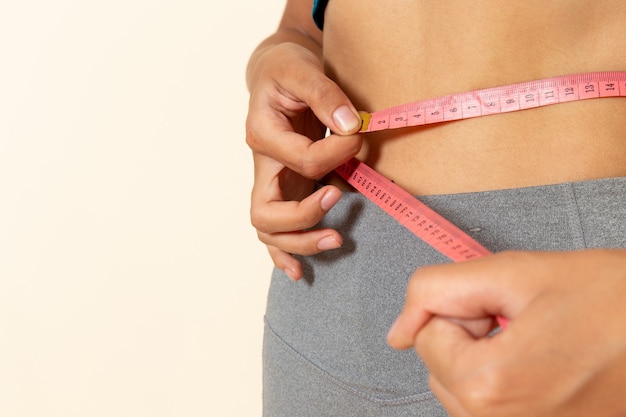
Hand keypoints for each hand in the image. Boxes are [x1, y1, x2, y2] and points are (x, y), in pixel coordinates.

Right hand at [246, 42, 362, 279]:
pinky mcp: (282, 189)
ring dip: (299, 242)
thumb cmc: (287, 70)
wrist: (276, 74)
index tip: (358, 136)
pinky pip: (275, 230)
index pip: (301, 161)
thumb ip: (325, 95)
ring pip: (269, 230)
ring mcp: (269, 182)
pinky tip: (300, 272)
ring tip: (335, 242)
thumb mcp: (303, 69)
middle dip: (304, 217)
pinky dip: (285, 253)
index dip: (336, 155)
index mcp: (262, 134)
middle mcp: (261, 165)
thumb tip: (350, 127)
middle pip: (266, 212)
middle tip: (338, 200)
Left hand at [387, 249, 625, 416]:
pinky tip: (550, 369)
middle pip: (441, 368)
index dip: (462, 309)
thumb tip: (396, 332)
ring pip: (464, 391)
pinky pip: (494, 410)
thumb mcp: (516, 273)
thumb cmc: (613, 300)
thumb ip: (438, 291)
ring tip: (545, 345)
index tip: (509, 306)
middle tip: (530, 323)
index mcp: (487, 386)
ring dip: (489, 361)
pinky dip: (507, 385)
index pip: (424, 337)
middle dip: (471, 337)